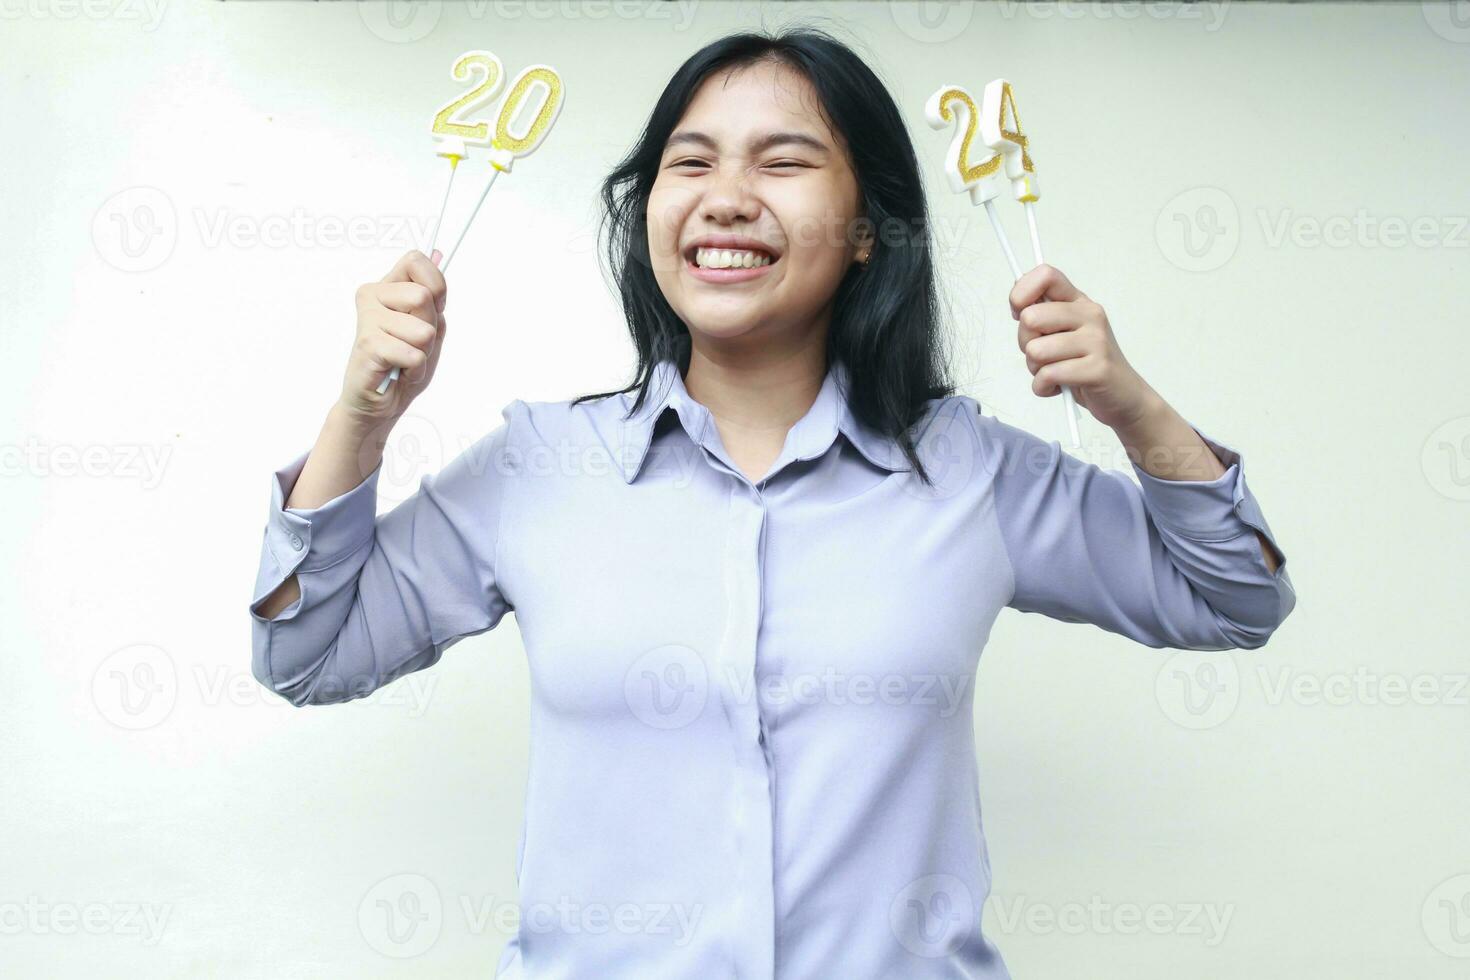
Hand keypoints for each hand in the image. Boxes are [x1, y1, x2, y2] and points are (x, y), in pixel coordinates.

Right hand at [337, 249, 448, 423]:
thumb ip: (433, 294)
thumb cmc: (402, 365)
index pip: (415, 260)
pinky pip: (414, 355)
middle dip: (431, 328)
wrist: (378, 403)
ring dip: (423, 353)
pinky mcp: (368, 344)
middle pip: (424, 297)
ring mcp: (368, 319)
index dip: (435, 285)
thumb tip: (437, 252)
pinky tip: (398, 372)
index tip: (432, 309)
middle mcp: (372, 296)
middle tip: (414, 344)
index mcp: (387, 287)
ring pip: (424, 330)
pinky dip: (415, 370)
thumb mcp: (429, 326)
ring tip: (404, 360)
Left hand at [1009, 264, 1157, 430]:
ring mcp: (1096, 341)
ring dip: (1035, 369)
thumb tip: (1017, 302)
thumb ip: (1042, 315)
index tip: (1019, 314)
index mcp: (1079, 301)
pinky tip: (1058, 387)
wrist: (1122, 395)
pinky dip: (1043, 387)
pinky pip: (1048, 375)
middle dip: (1025, 343)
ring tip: (1054, 372)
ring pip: (1035, 351)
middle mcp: (1090, 315)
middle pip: (1030, 318)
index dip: (1021, 293)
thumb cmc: (1085, 363)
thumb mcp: (1063, 332)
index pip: (1046, 275)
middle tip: (1043, 355)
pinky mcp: (1097, 368)